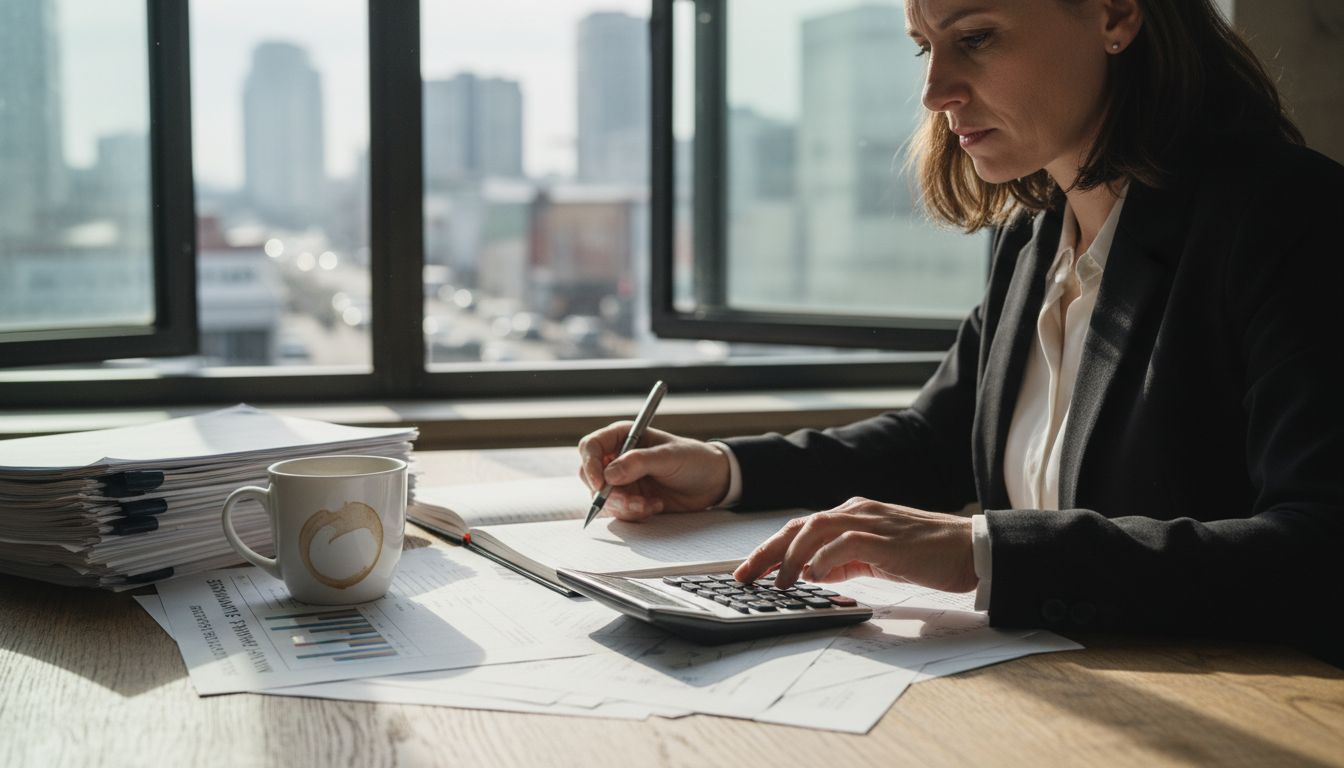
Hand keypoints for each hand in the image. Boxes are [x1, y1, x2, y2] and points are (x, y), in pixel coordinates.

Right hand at [577, 424, 730, 520]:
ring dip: (624, 506)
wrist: (712, 482)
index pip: (591, 447)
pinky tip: (655, 505)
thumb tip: (609, 474)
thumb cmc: (693, 459)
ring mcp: (622, 480)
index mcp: (623, 436)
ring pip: (603, 498)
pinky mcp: (630, 499)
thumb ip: (639, 462)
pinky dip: (634, 513)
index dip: (591, 464)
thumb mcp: (669, 456)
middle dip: (608, 493)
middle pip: (590, 476)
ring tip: (651, 504)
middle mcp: (617, 457)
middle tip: (632, 501)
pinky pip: (619, 511)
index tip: (602, 484)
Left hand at [733, 497, 977, 592]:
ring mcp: (871, 522)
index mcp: (854, 514)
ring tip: (777, 582)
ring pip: (816, 529)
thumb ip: (847, 561)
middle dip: (766, 550)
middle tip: (743, 575)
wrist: (972, 549)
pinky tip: (814, 576)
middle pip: (799, 525)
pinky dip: (824, 559)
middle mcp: (857, 512)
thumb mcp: (879, 558)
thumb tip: (815, 574)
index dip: (770, 548)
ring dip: (790, 556)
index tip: (747, 570)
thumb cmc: (929, 555)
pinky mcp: (886, 538)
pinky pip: (846, 543)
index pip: (801, 528)